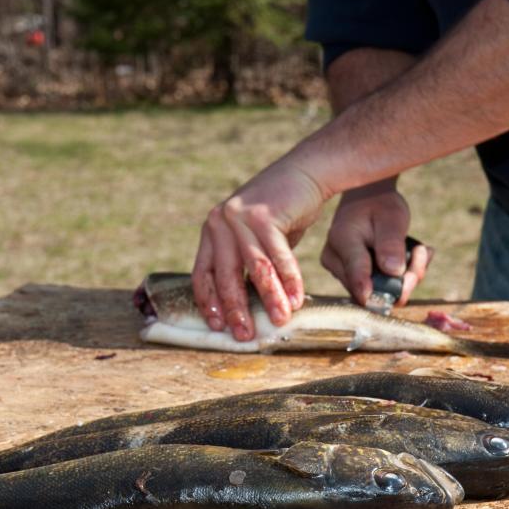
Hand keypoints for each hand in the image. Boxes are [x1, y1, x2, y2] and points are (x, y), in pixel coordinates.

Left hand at [192, 159, 328, 340]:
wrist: (305, 173)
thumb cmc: (282, 211)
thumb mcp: (255, 237)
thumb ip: (245, 263)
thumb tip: (246, 305)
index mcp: (213, 230)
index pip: (203, 273)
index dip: (209, 302)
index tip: (217, 326)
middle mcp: (220, 222)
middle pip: (225, 276)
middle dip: (236, 310)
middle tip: (245, 335)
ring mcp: (240, 217)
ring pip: (254, 269)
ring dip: (269, 299)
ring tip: (279, 320)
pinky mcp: (263, 215)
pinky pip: (277, 257)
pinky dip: (288, 281)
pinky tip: (296, 299)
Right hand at [321, 181, 432, 305]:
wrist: (367, 201)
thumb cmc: (379, 206)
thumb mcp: (391, 217)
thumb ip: (391, 243)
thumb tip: (393, 272)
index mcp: (341, 240)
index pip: (354, 270)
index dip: (366, 287)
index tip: (373, 298)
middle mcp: (335, 260)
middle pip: (366, 287)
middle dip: (400, 281)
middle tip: (422, 254)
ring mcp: (341, 271)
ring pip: (374, 292)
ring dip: (403, 279)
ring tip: (420, 250)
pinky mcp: (352, 278)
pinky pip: (379, 289)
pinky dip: (400, 278)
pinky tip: (413, 256)